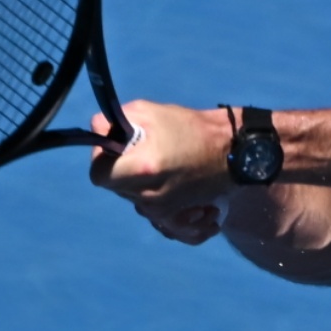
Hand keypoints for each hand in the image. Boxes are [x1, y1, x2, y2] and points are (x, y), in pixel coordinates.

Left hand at [90, 96, 236, 232]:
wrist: (233, 154)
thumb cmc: (192, 129)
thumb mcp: (152, 112)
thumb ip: (118, 119)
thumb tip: (97, 127)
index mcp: (143, 168)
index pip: (98, 175)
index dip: (101, 159)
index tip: (116, 147)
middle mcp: (148, 195)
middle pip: (113, 186)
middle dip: (120, 168)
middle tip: (141, 151)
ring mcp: (160, 211)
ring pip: (129, 196)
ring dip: (135, 180)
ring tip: (158, 163)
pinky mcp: (171, 217)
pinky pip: (147, 207)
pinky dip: (150, 192)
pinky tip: (167, 178)